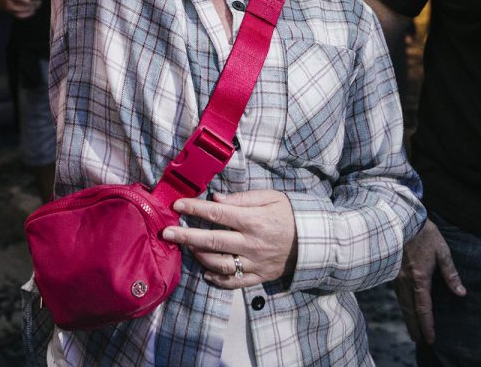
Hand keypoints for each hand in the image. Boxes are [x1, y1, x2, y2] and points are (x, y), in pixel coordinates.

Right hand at [2, 0, 42, 18]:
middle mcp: (8, 2)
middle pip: (20, 5)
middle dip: (31, 4)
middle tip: (39, 2)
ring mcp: (9, 9)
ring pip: (21, 11)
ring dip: (30, 9)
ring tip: (38, 6)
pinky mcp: (11, 13)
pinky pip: (20, 16)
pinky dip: (27, 14)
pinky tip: (33, 11)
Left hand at [162, 190, 295, 287]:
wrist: (314, 241)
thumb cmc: (290, 214)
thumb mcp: (271, 197)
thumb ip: (242, 198)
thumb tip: (215, 199)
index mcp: (253, 220)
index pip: (217, 214)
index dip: (194, 208)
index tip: (177, 204)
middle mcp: (251, 243)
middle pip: (211, 241)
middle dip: (185, 236)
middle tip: (166, 233)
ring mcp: (254, 263)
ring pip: (218, 264)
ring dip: (198, 256)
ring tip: (187, 247)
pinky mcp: (258, 276)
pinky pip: (232, 282)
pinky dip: (216, 279)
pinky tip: (205, 271)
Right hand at [393, 219, 464, 343]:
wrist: (402, 218)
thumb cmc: (425, 234)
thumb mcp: (442, 252)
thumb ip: (451, 274)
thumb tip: (461, 292)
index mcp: (420, 278)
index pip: (424, 308)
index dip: (427, 325)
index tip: (430, 338)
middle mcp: (406, 281)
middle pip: (410, 310)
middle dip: (415, 327)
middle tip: (419, 341)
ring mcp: (396, 276)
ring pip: (401, 303)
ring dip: (407, 318)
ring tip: (412, 330)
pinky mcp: (392, 270)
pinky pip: (397, 294)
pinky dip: (402, 305)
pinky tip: (405, 308)